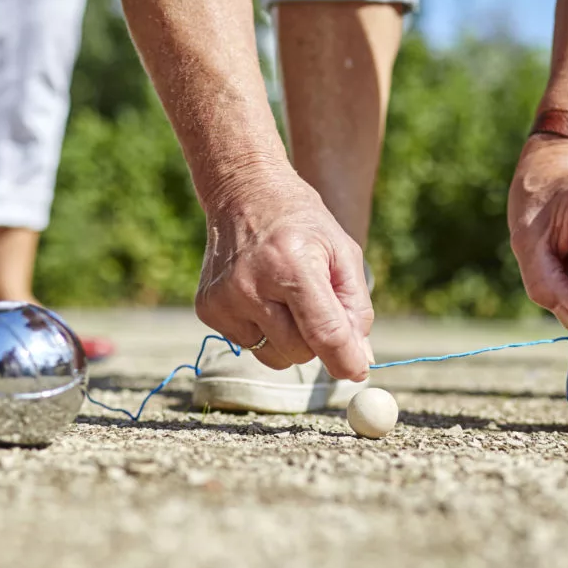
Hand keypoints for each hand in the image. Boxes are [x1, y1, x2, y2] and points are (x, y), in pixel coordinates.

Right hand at [195, 166, 373, 381]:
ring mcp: (224, 299)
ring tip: (286, 298)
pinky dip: (264, 331)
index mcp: (292, 266)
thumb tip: (360, 361)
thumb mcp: (343, 253)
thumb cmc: (303, 224)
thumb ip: (356, 309)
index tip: (358, 373)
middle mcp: (252, 285)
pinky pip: (248, 346)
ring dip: (290, 340)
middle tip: (318, 308)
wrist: (245, 194)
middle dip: (317, 341)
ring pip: (274, 356)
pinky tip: (262, 296)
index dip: (345, 360)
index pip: (323, 332)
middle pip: (300, 352)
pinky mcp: (207, 309)